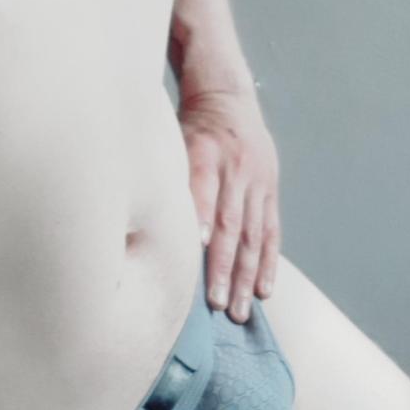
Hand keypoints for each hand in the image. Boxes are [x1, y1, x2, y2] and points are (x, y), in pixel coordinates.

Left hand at [178, 82, 279, 322]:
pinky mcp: (269, 191)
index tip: (197, 247)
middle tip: (218, 305)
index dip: (201, 217)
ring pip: (252, 235)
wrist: (226, 98)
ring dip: (246, 276)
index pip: (203, 188)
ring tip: (239, 311)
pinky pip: (270, 232)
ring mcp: (256, 183)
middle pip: (230, 224)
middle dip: (224, 268)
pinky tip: (264, 291)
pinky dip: (267, 263)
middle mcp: (235, 170)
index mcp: (206, 153)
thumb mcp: (171, 138)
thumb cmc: (186, 126)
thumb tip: (139, 216)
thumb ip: (163, 174)